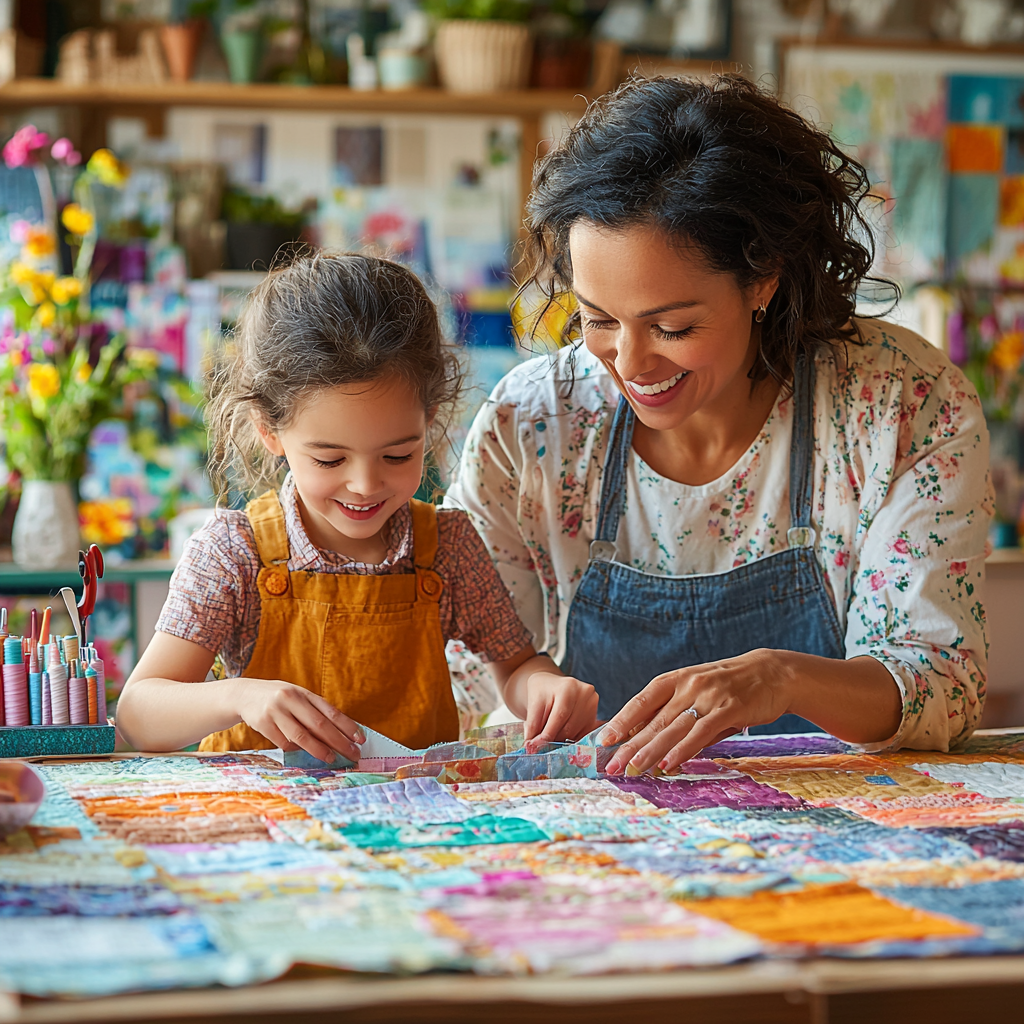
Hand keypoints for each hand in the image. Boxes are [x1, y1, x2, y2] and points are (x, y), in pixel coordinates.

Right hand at [233, 678, 364, 762]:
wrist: (244, 694)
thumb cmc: (279, 699)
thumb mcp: (297, 697)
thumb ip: (314, 711)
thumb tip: (339, 733)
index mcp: (303, 692)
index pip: (330, 710)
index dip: (347, 725)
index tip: (360, 738)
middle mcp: (291, 699)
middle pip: (319, 724)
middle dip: (338, 741)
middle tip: (352, 753)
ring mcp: (276, 711)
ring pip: (301, 736)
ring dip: (319, 749)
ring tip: (332, 758)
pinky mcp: (263, 724)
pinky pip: (284, 742)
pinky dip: (295, 749)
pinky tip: (303, 752)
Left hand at [523, 671, 599, 749]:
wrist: (552, 685)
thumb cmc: (542, 692)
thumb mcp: (533, 702)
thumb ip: (533, 723)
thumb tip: (532, 745)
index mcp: (569, 686)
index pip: (560, 715)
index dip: (548, 733)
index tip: (537, 746)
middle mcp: (585, 694)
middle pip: (569, 727)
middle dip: (553, 739)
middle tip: (540, 746)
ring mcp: (592, 704)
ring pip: (575, 733)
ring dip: (560, 740)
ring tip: (549, 738)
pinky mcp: (595, 715)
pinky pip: (581, 735)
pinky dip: (569, 739)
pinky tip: (560, 735)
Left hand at [599, 649, 792, 773]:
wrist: (772, 672)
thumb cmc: (730, 686)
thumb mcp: (698, 691)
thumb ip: (677, 713)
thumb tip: (648, 741)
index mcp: (676, 679)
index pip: (641, 701)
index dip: (620, 721)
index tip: (603, 740)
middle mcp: (688, 685)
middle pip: (653, 720)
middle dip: (629, 745)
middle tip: (611, 765)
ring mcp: (708, 696)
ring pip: (673, 728)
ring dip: (651, 751)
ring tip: (632, 768)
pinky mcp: (729, 709)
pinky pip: (700, 733)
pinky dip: (682, 750)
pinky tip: (669, 764)